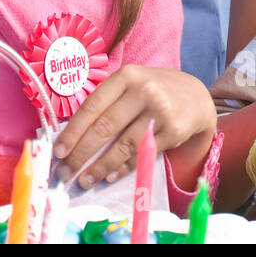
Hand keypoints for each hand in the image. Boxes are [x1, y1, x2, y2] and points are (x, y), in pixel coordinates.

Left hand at [52, 65, 215, 189]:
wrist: (196, 96)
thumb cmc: (152, 91)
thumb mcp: (130, 85)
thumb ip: (106, 103)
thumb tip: (73, 136)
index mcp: (126, 76)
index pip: (93, 106)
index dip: (73, 131)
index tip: (59, 150)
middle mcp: (144, 90)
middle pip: (105, 127)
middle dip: (81, 153)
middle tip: (65, 171)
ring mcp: (161, 111)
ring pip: (123, 145)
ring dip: (100, 167)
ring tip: (84, 180)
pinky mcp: (174, 131)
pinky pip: (142, 154)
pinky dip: (123, 168)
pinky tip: (108, 177)